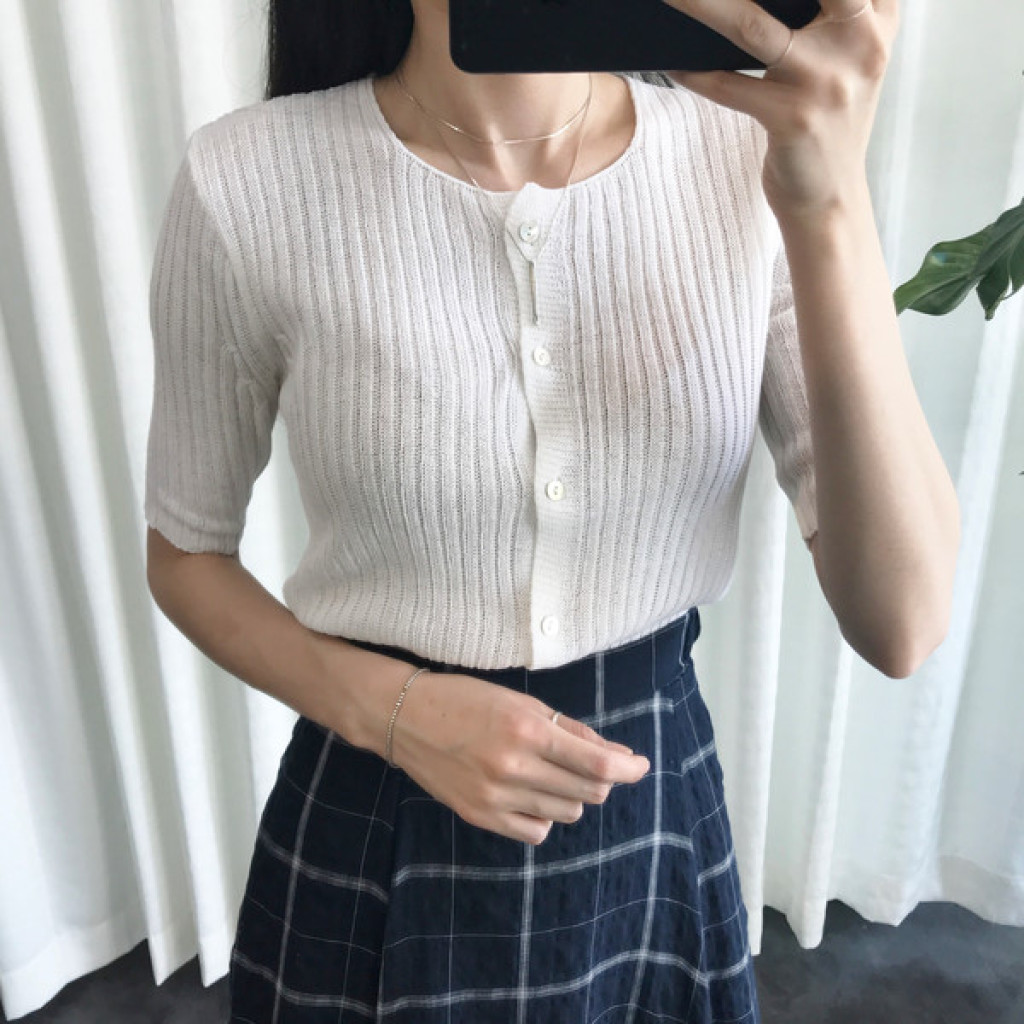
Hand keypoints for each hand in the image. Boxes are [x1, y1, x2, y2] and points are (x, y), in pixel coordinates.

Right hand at [389, 670, 650, 844]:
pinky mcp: (480, 817)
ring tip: (552, 772)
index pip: (597, 763)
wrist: (406, 718)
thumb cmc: (466, 699)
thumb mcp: (522, 702)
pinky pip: (535, 831)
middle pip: (587, 792)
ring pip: (565, 813)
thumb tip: (616, 754)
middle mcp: (514, 768)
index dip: (628, 768)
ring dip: (572, 794)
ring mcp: (495, 798)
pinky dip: (544, 815)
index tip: (640, 766)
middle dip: (600, 779)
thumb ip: (570, 730)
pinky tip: (531, 793)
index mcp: (527, 731)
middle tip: (592, 763)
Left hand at [660, 0, 899, 217]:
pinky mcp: (792, 120)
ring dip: (701, 5)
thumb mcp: (851, 52)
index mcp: (878, 14)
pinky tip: (670, 58)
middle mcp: (861, 39)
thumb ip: (838, 5)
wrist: (829, 200)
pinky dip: (694, 72)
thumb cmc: (829, 118)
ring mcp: (827, 81)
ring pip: (751, 26)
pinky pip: (728, 86)